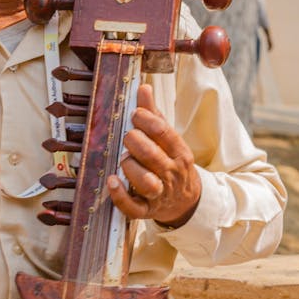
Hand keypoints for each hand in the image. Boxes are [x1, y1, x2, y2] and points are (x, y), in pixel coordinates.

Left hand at [106, 83, 201, 227]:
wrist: (186, 201)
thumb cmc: (172, 164)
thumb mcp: (169, 139)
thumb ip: (154, 115)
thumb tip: (143, 87)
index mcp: (179, 152)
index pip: (164, 132)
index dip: (146, 119)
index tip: (135, 114)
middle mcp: (171, 173)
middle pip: (152, 155)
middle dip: (134, 141)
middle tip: (128, 137)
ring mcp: (160, 194)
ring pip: (145, 181)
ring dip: (129, 166)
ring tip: (125, 159)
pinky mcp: (146, 210)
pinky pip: (133, 207)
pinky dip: (120, 195)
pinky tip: (112, 181)